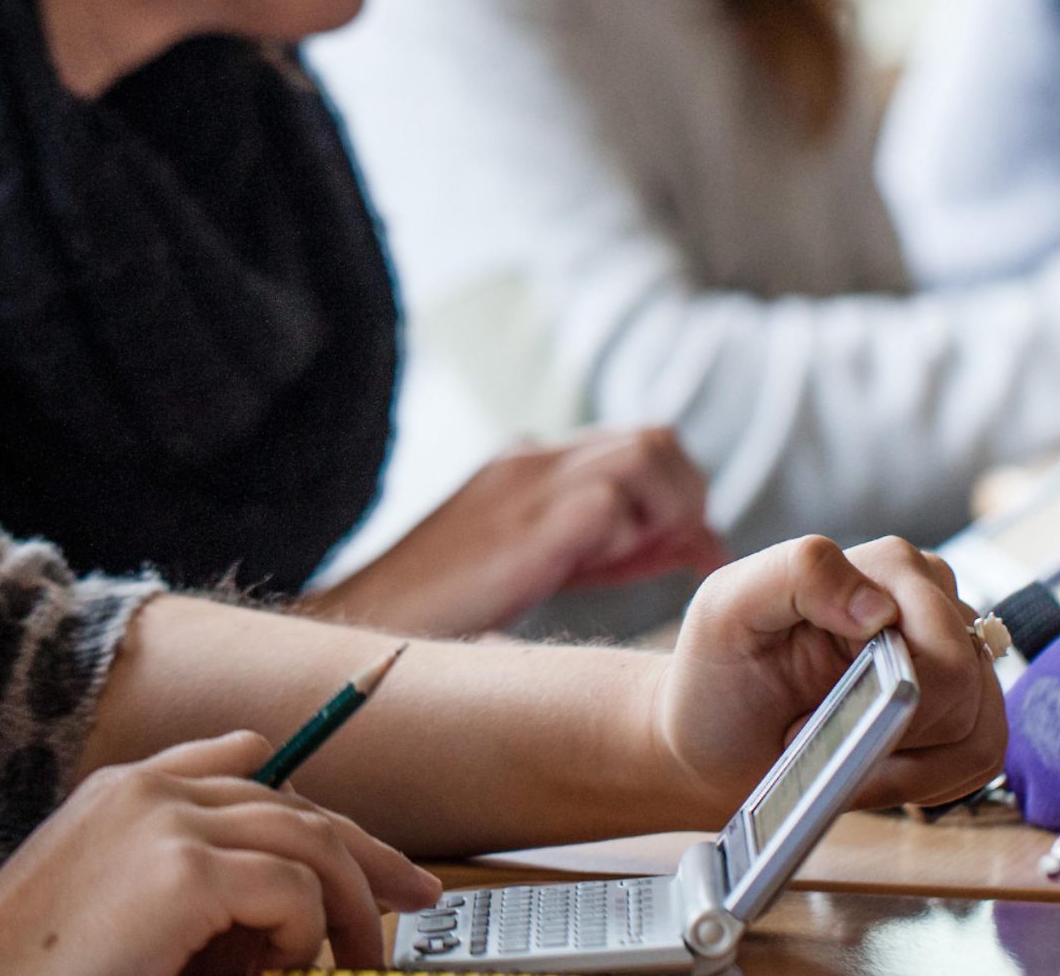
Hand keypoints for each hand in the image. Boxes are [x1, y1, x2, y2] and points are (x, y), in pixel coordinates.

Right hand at [0, 732, 437, 975]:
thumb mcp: (115, 920)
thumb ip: (188, 898)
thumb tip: (278, 921)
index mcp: (120, 793)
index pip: (243, 759)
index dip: (307, 797)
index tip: (356, 834)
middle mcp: (146, 791)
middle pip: (293, 799)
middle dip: (363, 849)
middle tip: (415, 894)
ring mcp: (163, 824)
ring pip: (308, 840)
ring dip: (350, 902)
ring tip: (363, 958)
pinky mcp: (180, 874)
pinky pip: (292, 893)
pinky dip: (306, 936)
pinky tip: (289, 968)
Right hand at [309, 428, 726, 635]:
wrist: (361, 620)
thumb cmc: (451, 606)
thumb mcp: (541, 560)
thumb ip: (611, 544)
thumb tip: (698, 545)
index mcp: (534, 459)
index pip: (644, 443)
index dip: (681, 494)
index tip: (688, 551)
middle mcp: (536, 457)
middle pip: (659, 438)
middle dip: (685, 499)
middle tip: (673, 558)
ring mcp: (529, 484)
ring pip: (648, 455)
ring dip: (663, 514)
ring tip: (634, 564)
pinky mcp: (526, 522)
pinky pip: (611, 504)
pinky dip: (626, 539)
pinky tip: (596, 573)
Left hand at [649, 536, 1005, 819]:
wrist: (715, 741)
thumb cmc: (719, 673)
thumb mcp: (728, 607)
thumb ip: (801, 573)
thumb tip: (881, 607)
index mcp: (887, 566)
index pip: (941, 641)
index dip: (892, 698)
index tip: (809, 718)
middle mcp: (931, 601)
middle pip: (964, 686)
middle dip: (893, 734)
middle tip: (821, 737)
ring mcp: (955, 655)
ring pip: (980, 728)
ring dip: (905, 767)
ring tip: (843, 756)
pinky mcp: (964, 708)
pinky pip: (984, 755)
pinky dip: (927, 782)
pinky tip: (874, 771)